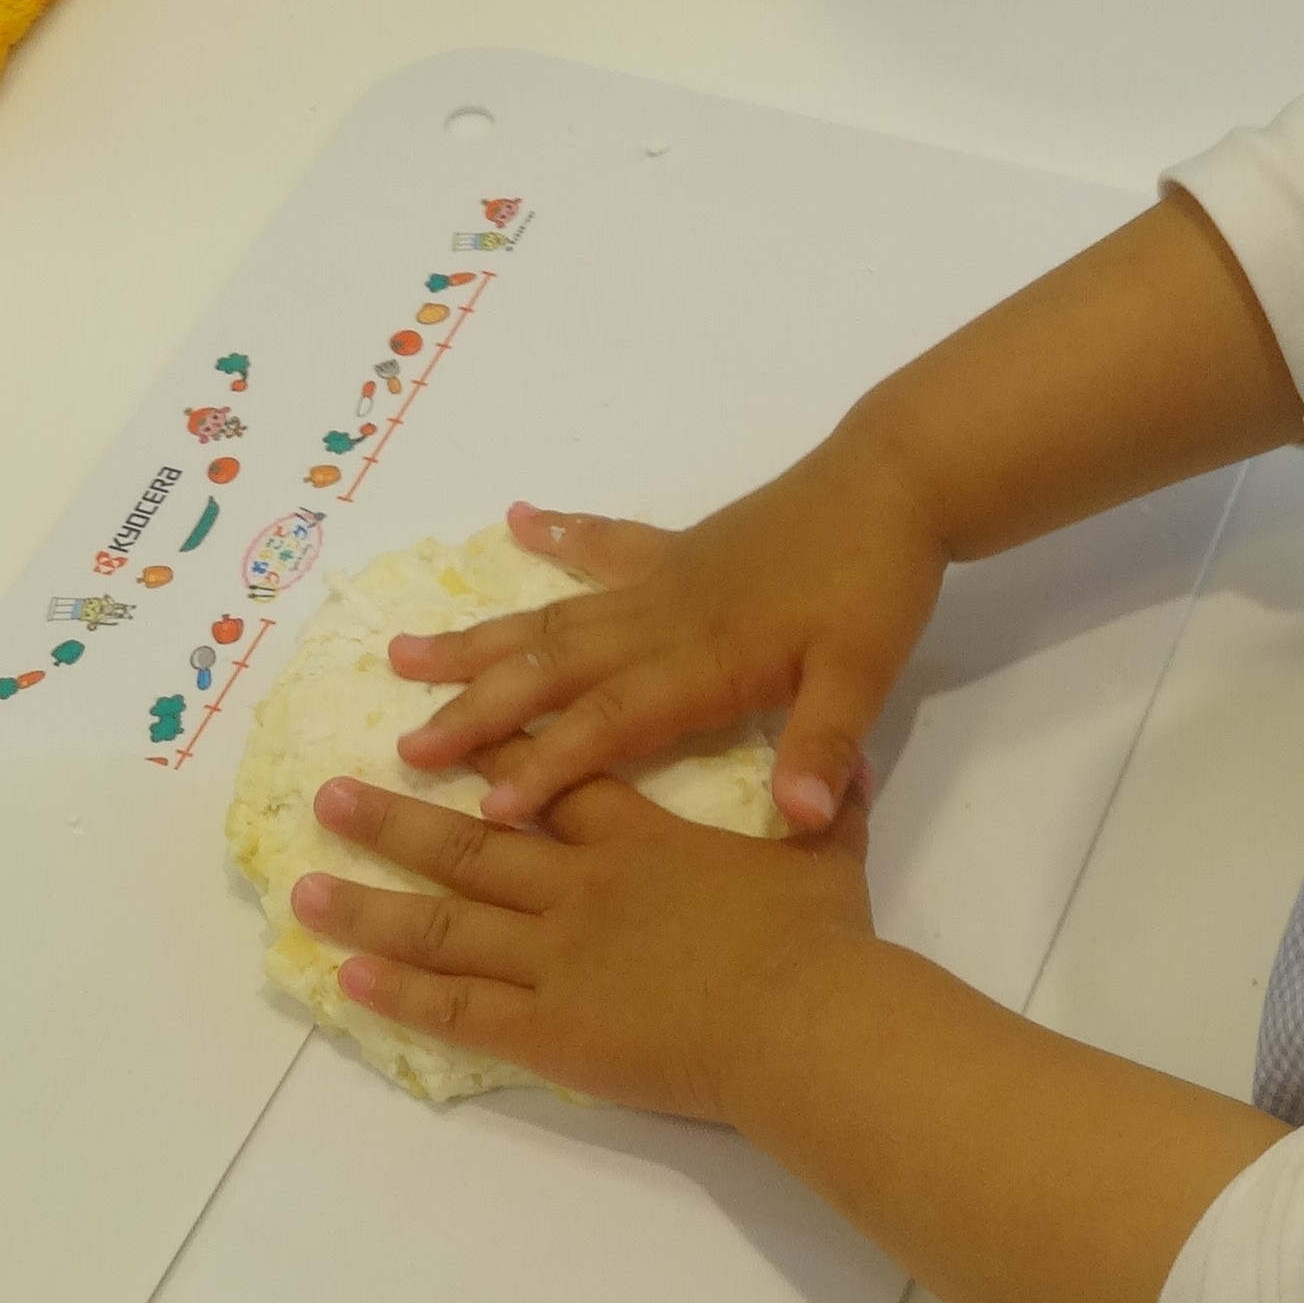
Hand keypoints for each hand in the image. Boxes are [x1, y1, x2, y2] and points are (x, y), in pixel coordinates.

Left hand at [299, 771, 885, 1124]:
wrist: (801, 1017)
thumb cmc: (816, 939)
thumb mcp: (826, 856)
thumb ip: (826, 804)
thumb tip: (845, 762)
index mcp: (640, 843)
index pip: (555, 788)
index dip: (497, 763)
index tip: (445, 741)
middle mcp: (579, 887)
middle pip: (470, 845)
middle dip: (395, 819)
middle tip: (329, 796)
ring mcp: (555, 957)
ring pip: (445, 920)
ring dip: (369, 900)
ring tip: (301, 886)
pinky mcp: (549, 1027)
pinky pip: (459, 1007)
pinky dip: (401, 989)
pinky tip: (347, 975)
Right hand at [389, 462, 946, 834]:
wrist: (897, 483)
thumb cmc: (877, 586)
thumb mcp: (863, 676)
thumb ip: (823, 747)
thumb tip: (800, 818)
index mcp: (698, 663)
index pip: (605, 725)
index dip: (546, 768)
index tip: (484, 811)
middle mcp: (661, 621)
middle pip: (551, 671)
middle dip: (476, 713)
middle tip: (406, 747)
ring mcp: (665, 579)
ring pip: (555, 616)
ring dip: (483, 639)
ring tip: (407, 653)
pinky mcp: (682, 547)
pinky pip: (605, 543)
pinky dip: (560, 535)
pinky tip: (518, 521)